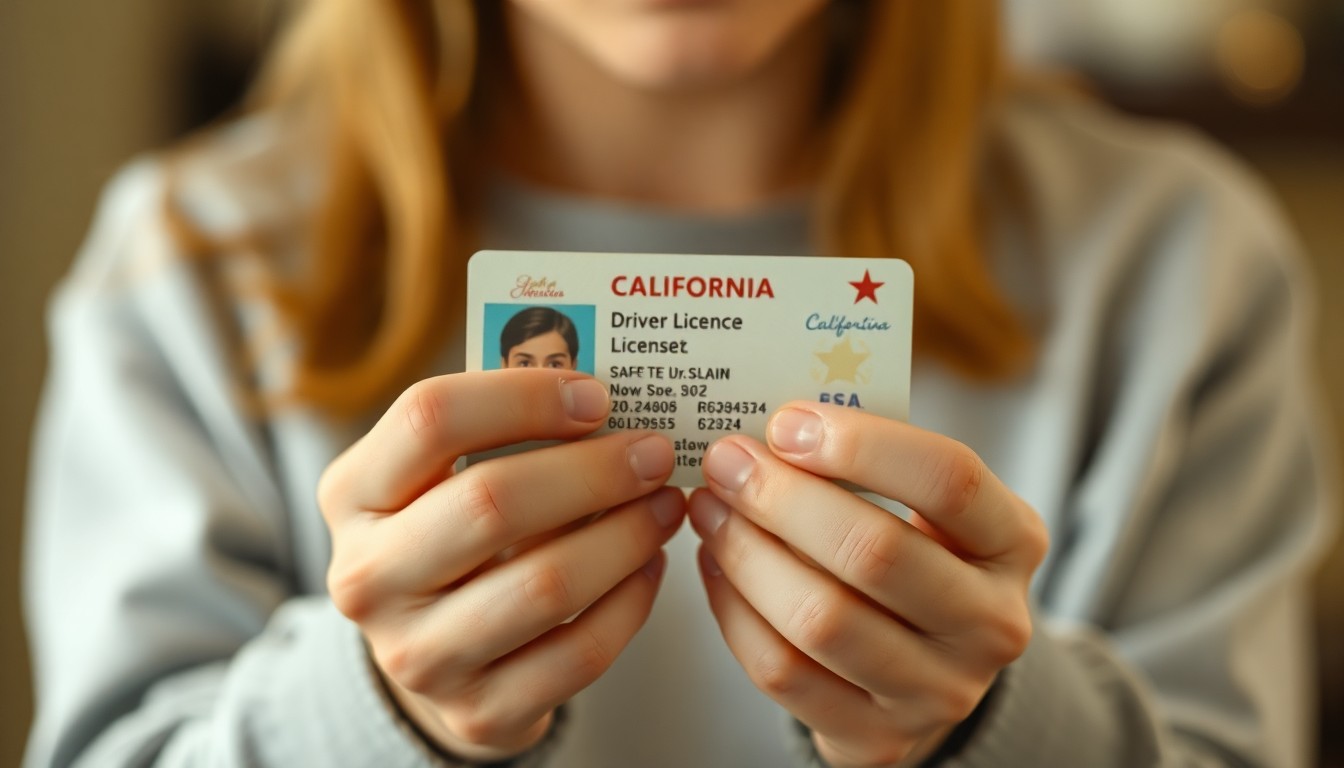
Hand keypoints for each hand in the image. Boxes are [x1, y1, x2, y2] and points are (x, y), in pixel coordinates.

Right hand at [319, 369, 684, 760]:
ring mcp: (418, 654)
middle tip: (655, 454)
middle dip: (594, 471)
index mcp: (351, 493)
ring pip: (546, 584)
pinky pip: (579, 652)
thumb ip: (502, 431)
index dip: (523, 397)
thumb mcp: (441, 476)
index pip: (429, 417)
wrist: (433, 654)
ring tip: (667, 504)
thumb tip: (608, 399)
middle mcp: (368, 578)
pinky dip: (631, 602)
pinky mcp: (477, 711)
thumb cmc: (452, 535)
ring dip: (627, 535)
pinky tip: (651, 565)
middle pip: (492, 502)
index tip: (598, 395)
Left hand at [690, 403, 1047, 766]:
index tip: (786, 422)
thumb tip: (771, 425)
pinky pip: (783, 671)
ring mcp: (939, 692)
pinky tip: (715, 564)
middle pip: (874, 552)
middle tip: (726, 461)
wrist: (927, 669)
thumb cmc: (915, 554)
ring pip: (820, 618)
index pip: (950, 480)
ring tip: (710, 507)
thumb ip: (870, 462)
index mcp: (1014, 542)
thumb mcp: (925, 505)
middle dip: (782, 497)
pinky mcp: (877, 739)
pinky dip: (733, 609)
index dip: (863, 445)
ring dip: (746, 552)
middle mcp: (992, 623)